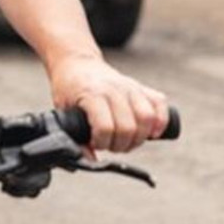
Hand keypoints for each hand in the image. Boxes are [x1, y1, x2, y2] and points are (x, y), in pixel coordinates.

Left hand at [47, 54, 169, 154]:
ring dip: (139, 138)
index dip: (102, 143)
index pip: (105, 127)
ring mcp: (130, 86)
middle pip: (128, 127)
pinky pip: (160, 104)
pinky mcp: (141, 87)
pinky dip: (161, 121)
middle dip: (120, 145)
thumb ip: (74, 137)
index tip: (95, 143)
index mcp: (92, 94)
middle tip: (111, 145)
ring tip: (127, 141)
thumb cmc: (67, 88)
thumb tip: (89, 161)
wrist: (76, 62)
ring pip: (147, 118)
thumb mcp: (63, 110)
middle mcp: (114, 89)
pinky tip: (152, 132)